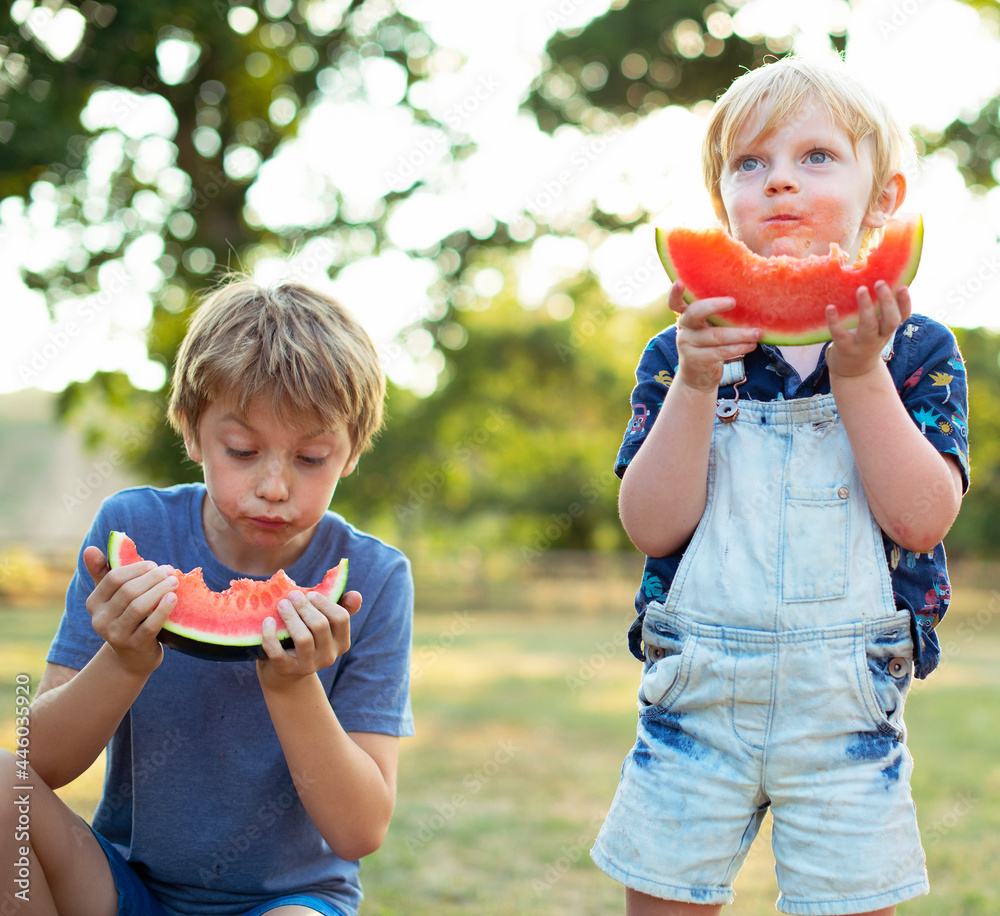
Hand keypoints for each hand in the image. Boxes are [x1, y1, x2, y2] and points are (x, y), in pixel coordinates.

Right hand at [84, 546, 175, 674]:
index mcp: (94, 603)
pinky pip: (150, 625)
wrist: (132, 656)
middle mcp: (100, 620)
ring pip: (138, 607)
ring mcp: (116, 635)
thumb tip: (90, 548)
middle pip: (128, 591)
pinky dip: (163, 610)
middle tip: (169, 571)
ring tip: (174, 581)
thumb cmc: (125, 616)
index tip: (154, 564)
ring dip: (159, 590)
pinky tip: (174, 598)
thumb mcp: (112, 596)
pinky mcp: (134, 646)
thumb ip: (102, 572)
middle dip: (151, 578)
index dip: (136, 568)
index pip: (113, 578)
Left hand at [257, 589, 361, 688]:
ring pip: (303, 638)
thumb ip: (341, 608)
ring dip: (290, 617)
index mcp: (341, 642)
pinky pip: (277, 652)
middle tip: (291, 595)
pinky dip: (270, 635)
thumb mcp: (325, 625)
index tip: (310, 593)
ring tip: (281, 604)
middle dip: (304, 607)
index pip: (341, 618)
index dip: (325, 603)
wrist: (285, 671)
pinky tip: (267, 621)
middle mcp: (328, 656)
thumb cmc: (308, 637)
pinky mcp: (286, 669)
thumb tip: (356, 595)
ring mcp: (308, 665)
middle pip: (320, 626)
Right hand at [670, 281, 759, 390]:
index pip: (675, 302)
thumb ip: (717, 316)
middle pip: (695, 312)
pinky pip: (720, 352)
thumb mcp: (708, 328)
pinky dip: (738, 348)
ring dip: (740, 334)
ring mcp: (687, 345)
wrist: (698, 377)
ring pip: (716, 335)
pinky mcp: (696, 360)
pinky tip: (750, 346)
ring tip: (757, 333)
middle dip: (714, 305)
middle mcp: (684, 328)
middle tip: (733, 302)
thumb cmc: (709, 345)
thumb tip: (750, 299)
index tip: (680, 283)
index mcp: (686, 315)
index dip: (675, 293)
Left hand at [826, 281, 910, 378]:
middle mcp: (879, 337)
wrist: (852, 372)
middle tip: (879, 282)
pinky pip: (840, 335)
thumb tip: (880, 279)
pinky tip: (830, 307)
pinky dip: (834, 321)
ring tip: (861, 289)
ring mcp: (862, 344)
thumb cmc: (865, 342)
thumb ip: (880, 310)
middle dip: (887, 302)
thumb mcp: (877, 328)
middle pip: (890, 321)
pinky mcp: (845, 349)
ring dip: (865, 307)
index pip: (903, 316)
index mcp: (887, 329)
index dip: (905, 302)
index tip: (902, 286)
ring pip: (868, 327)